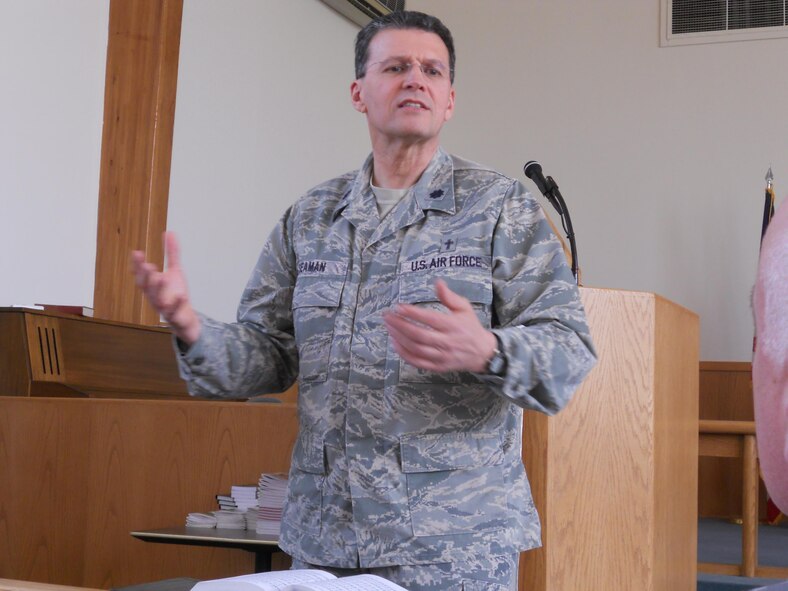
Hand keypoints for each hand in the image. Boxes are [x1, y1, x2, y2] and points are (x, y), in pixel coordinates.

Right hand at [131, 232, 200, 344]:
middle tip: (147, 264)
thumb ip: (171, 254)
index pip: (141, 275)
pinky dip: (177, 305)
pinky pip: (175, 312)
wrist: (186, 319)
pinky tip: (181, 296)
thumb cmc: (176, 294)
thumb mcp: (175, 271)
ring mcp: (164, 308)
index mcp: (152, 286)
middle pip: (147, 288)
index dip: (137, 266)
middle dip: (145, 276)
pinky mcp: (176, 317)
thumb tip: (169, 232)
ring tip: (160, 276)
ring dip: (158, 289)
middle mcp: (155, 297)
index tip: (136, 252)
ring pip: (158, 300)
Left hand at [383, 279, 497, 372]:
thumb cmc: (470, 327)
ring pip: (416, 349)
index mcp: (453, 325)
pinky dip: (403, 353)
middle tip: (387, 316)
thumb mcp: (464, 308)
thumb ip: (449, 296)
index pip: (429, 319)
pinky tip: (395, 343)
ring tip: (389, 327)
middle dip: (400, 325)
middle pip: (419, 335)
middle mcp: (447, 341)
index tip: (398, 306)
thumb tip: (437, 282)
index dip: (412, 313)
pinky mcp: (437, 366)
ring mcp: (442, 356)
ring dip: (399, 338)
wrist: (482, 352)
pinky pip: (417, 362)